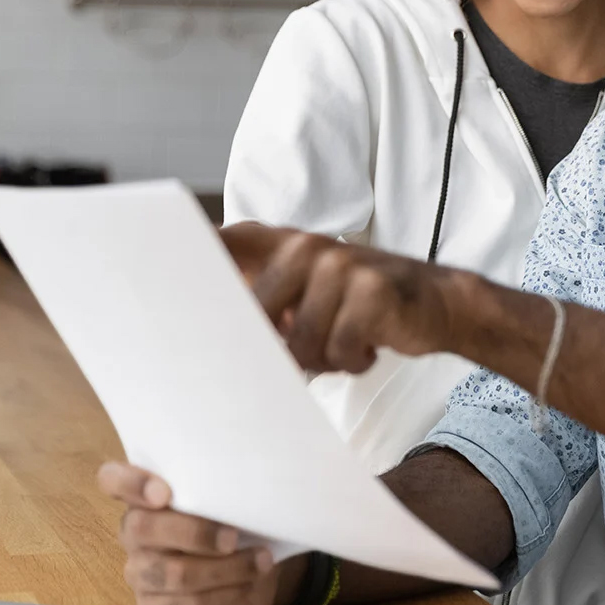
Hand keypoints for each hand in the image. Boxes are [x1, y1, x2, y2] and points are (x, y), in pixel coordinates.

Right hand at [98, 461, 296, 604]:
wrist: (251, 573)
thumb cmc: (237, 526)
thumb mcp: (231, 501)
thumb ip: (219, 489)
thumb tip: (239, 481)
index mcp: (145, 496)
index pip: (112, 479)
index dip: (130, 483)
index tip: (163, 493)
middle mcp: (134, 532)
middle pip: (142, 528)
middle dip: (195, 533)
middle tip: (233, 537)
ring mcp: (140, 572)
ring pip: (171, 572)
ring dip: (224, 569)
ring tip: (259, 561)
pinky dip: (223, 595)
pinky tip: (245, 584)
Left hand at [220, 223, 470, 372]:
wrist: (440, 302)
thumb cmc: (364, 305)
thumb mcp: (314, 290)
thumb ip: (270, 299)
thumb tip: (215, 336)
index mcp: (288, 244)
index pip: (229, 242)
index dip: (195, 254)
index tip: (164, 276)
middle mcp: (309, 247)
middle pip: (259, 315)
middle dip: (281, 348)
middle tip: (310, 351)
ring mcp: (341, 266)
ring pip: (301, 342)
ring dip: (323, 359)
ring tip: (344, 346)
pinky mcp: (371, 293)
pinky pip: (339, 350)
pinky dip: (353, 362)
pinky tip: (368, 348)